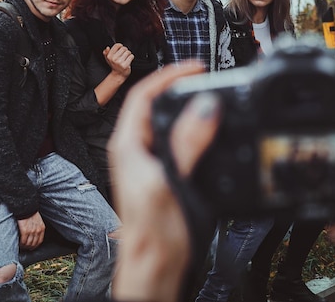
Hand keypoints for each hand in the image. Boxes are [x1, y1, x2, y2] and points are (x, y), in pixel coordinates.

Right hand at [17, 212, 45, 250]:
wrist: (26, 207)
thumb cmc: (31, 212)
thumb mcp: (38, 220)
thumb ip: (37, 227)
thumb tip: (34, 233)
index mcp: (42, 228)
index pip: (40, 241)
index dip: (35, 245)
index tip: (32, 247)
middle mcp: (37, 231)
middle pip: (34, 243)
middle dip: (29, 247)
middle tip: (25, 248)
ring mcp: (31, 231)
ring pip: (28, 243)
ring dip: (25, 246)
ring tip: (22, 246)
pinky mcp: (25, 231)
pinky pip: (23, 241)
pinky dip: (21, 244)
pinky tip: (19, 243)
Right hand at [103, 43, 133, 78]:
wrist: (118, 75)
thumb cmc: (114, 66)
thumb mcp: (108, 59)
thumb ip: (106, 53)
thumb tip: (107, 48)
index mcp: (109, 56)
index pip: (117, 45)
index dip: (120, 46)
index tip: (121, 48)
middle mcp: (114, 59)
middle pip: (124, 48)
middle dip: (125, 50)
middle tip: (124, 54)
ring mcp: (119, 62)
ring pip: (128, 52)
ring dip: (129, 54)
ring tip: (126, 57)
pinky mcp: (125, 65)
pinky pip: (131, 56)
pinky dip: (131, 57)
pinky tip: (129, 60)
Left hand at [108, 62, 221, 301]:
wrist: (154, 266)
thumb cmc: (153, 233)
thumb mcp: (172, 182)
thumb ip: (187, 143)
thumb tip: (205, 108)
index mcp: (127, 146)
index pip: (142, 95)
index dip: (168, 76)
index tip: (194, 67)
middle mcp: (134, 150)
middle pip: (153, 104)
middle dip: (178, 86)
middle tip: (204, 77)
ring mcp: (147, 161)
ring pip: (165, 121)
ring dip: (185, 106)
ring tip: (207, 96)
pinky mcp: (162, 173)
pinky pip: (175, 139)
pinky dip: (192, 128)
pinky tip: (206, 130)